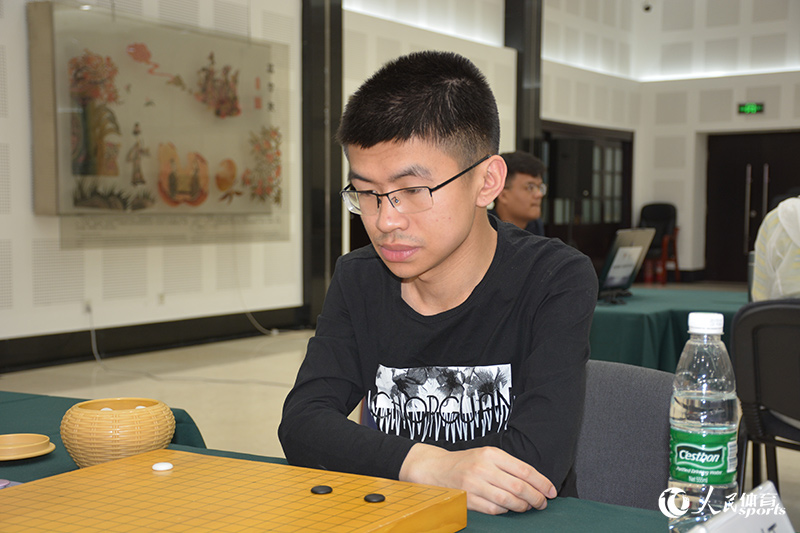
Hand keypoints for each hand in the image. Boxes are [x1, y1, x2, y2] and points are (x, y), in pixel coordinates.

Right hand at [398, 443, 556, 514]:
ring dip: (523, 507)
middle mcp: (483, 468)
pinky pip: (494, 510)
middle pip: (519, 487)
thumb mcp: (487, 455)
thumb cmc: (466, 462)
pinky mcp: (468, 499)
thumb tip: (536, 482)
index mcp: (491, 453)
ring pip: (508, 501)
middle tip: (542, 503)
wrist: (435, 468)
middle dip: (536, 498)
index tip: (551, 491)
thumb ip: (509, 465)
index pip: (524, 470)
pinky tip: (508, 509)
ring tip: (528, 507)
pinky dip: (505, 511)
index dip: (542, 483)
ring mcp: (474, 484)